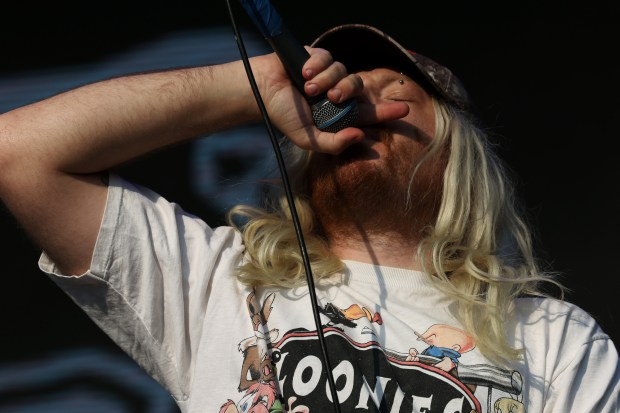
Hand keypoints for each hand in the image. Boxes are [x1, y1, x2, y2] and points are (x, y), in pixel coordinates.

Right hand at [250, 47, 409, 154]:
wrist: (262, 91)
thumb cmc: (284, 116)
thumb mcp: (309, 139)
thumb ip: (334, 144)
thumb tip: (360, 136)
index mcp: (339, 114)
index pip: (368, 113)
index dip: (387, 112)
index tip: (405, 111)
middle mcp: (338, 93)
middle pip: (359, 88)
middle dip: (349, 91)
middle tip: (333, 98)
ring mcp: (330, 75)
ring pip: (345, 72)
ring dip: (328, 80)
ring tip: (309, 88)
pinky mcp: (320, 57)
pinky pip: (330, 58)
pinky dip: (318, 67)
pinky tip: (304, 73)